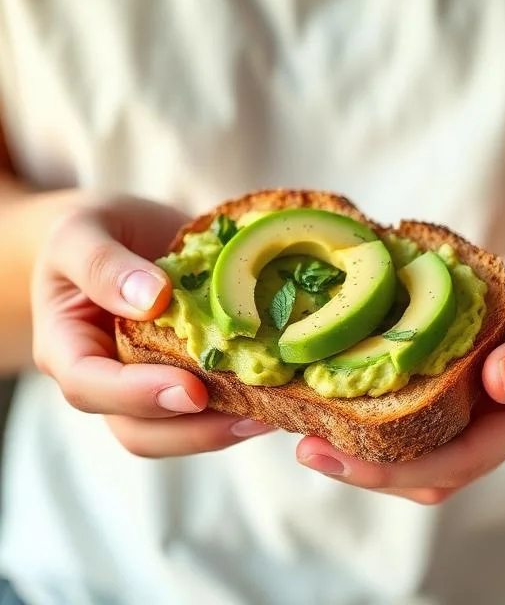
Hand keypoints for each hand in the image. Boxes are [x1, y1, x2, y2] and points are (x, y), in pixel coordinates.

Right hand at [32, 194, 272, 456]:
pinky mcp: (184, 374)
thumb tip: (151, 299)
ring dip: (225, 429)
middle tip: (252, 415)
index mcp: (69, 348)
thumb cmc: (93, 231)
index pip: (90, 387)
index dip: (139, 396)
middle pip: (138, 430)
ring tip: (275, 414)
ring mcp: (147, 382)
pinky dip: (240, 404)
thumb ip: (102, 264)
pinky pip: (209, 405)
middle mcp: (106, 379)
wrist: (120, 233)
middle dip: (194, 430)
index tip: (191, 388)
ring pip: (178, 430)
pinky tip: (278, 391)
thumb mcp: (81, 232)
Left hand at [296, 235, 504, 503]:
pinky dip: (374, 418)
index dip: (394, 469)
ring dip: (364, 451)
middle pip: (427, 470)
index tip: (334, 454)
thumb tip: (503, 384)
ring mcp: (473, 414)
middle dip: (364, 468)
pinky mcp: (452, 393)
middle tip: (305, 449)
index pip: (457, 461)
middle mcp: (494, 428)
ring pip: (416, 453)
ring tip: (308, 432)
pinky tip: (339, 399)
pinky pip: (412, 419)